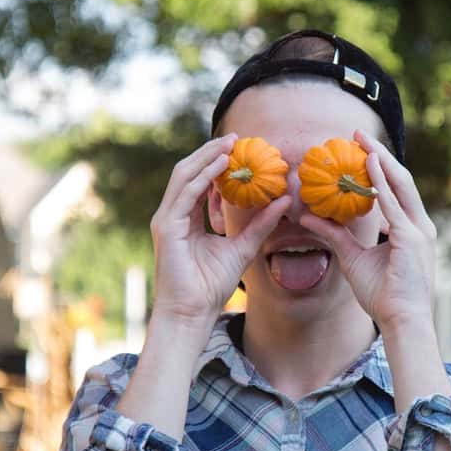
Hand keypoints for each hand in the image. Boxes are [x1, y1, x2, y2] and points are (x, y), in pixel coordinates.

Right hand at [150, 133, 291, 329]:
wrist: (193, 312)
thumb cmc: (211, 286)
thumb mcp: (244, 247)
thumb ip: (261, 224)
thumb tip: (285, 200)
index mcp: (187, 219)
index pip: (200, 183)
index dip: (217, 164)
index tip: (240, 150)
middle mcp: (174, 215)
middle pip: (190, 173)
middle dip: (211, 153)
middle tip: (235, 138)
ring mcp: (167, 219)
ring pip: (184, 176)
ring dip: (206, 158)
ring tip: (229, 144)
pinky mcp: (166, 227)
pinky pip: (186, 193)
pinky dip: (203, 176)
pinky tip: (221, 165)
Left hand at [299, 129, 436, 330]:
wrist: (403, 322)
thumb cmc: (383, 296)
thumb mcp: (353, 259)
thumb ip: (334, 236)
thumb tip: (307, 217)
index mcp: (411, 230)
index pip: (396, 190)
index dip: (379, 168)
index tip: (360, 151)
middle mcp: (419, 226)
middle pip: (400, 180)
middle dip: (380, 155)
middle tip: (358, 135)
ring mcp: (418, 231)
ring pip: (400, 185)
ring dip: (381, 160)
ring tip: (362, 141)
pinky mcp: (411, 239)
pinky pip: (393, 205)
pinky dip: (381, 182)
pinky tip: (368, 165)